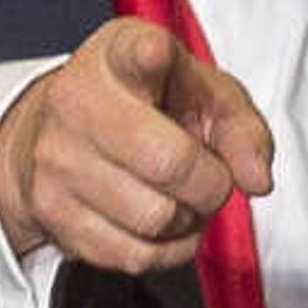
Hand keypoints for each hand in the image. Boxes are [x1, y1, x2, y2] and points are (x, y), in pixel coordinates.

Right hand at [0, 16, 276, 274]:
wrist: (61, 131)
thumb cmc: (146, 106)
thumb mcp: (203, 94)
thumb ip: (242, 128)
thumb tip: (256, 179)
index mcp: (119, 56)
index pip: (135, 52)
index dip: (150, 55)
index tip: (155, 55)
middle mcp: (76, 103)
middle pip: (168, 163)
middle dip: (211, 183)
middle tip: (211, 176)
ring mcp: (57, 160)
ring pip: (155, 218)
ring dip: (189, 218)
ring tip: (182, 197)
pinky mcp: (52, 213)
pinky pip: (135, 255)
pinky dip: (166, 248)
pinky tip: (162, 222)